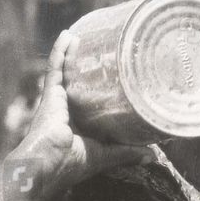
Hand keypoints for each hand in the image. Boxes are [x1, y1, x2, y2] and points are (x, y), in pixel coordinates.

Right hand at [11, 31, 148, 193]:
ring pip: (67, 71)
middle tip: (104, 50)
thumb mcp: (104, 156)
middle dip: (88, 67)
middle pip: (79, 82)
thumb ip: (126, 152)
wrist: (47, 166)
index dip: (100, 89)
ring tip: (86, 35)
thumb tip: (153, 153)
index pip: (90, 101)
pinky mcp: (50, 93)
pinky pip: (55, 67)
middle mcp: (66, 109)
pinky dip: (60, 50)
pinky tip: (68, 34)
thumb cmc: (70, 164)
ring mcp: (57, 100)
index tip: (115, 76)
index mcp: (77, 123)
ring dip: (74, 53)